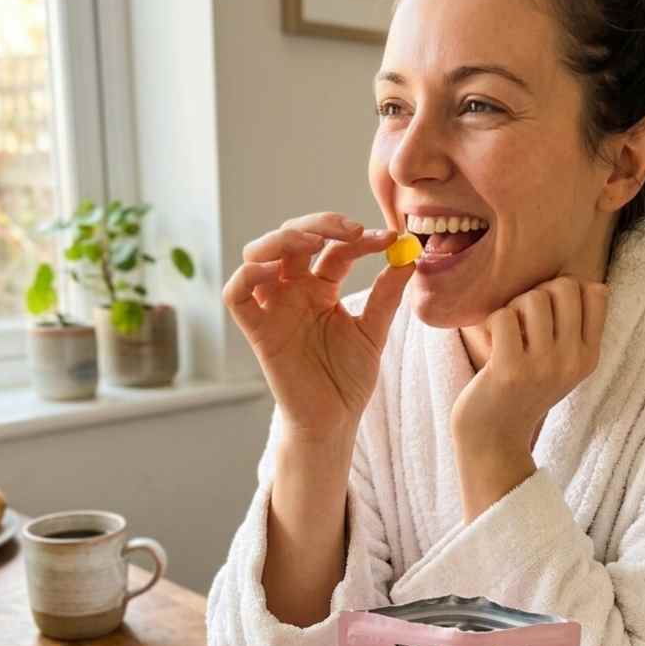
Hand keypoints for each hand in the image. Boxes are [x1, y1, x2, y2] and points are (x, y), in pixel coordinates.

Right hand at [223, 213, 413, 441]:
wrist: (334, 421)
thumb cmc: (348, 379)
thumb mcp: (373, 332)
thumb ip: (386, 296)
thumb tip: (408, 257)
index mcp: (321, 289)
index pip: (334, 249)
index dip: (359, 238)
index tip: (388, 239)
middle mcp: (293, 292)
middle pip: (292, 238)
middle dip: (319, 224)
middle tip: (351, 230)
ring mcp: (273, 309)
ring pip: (257, 255)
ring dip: (281, 239)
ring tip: (313, 241)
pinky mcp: (257, 331)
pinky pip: (236, 296)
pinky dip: (248, 275)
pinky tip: (274, 270)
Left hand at [451, 276, 609, 456]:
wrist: (493, 438)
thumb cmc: (521, 392)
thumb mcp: (561, 365)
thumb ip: (573, 329)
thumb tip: (580, 281)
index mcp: (588, 357)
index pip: (597, 292)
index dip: (567, 290)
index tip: (547, 313)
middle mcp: (572, 361)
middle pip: (564, 287)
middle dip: (537, 293)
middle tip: (522, 321)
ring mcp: (543, 366)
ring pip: (534, 297)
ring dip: (513, 307)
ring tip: (507, 333)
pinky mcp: (511, 370)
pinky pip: (504, 316)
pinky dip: (491, 323)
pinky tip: (491, 343)